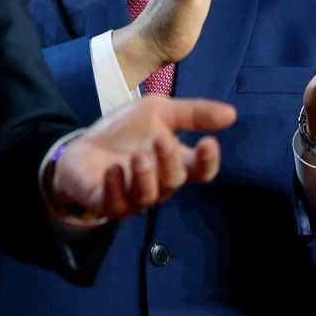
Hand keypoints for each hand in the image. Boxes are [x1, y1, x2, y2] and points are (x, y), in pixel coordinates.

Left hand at [50, 97, 236, 219]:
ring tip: (139, 156)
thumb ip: (192, 114)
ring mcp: (132, 197)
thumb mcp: (158, 111)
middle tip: (160, 139)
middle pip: (173, 180)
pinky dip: (115, 187)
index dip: (208, 162)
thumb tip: (232, 113)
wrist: (83, 145)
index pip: (200, 171)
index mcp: (175, 163)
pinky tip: (113, 169)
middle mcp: (158, 184)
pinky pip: (115, 204)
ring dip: (144, 176)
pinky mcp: (106, 203)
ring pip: (147, 196)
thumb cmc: (126, 131)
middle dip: (169, 161)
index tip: (209, 143)